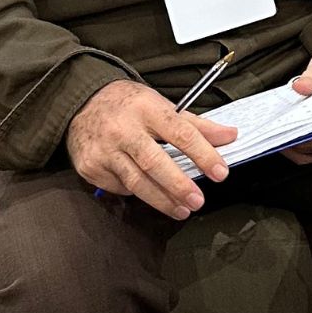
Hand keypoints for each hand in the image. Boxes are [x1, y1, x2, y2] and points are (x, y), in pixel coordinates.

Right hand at [67, 79, 239, 218]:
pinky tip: (151, 195)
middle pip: (154, 162)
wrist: (81, 102)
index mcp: (147, 108)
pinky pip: (119, 187)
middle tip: (198, 201)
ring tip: (182, 210)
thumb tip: (230, 136)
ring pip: (136, 182)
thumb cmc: (129, 105)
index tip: (220, 172)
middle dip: (179, 185)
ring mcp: (104, 150)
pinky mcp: (91, 167)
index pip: (180, 133)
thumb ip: (196, 124)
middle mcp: (123, 129)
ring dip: (162, 200)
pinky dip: (138, 193)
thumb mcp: (161, 105)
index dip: (203, 154)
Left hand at [282, 45, 311, 163]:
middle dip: (291, 137)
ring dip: (291, 144)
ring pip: (310, 153)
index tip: (279, 127)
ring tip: (272, 132)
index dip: (299, 130)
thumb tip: (299, 87)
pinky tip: (281, 137)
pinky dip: (295, 149)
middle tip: (268, 129)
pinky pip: (311, 155)